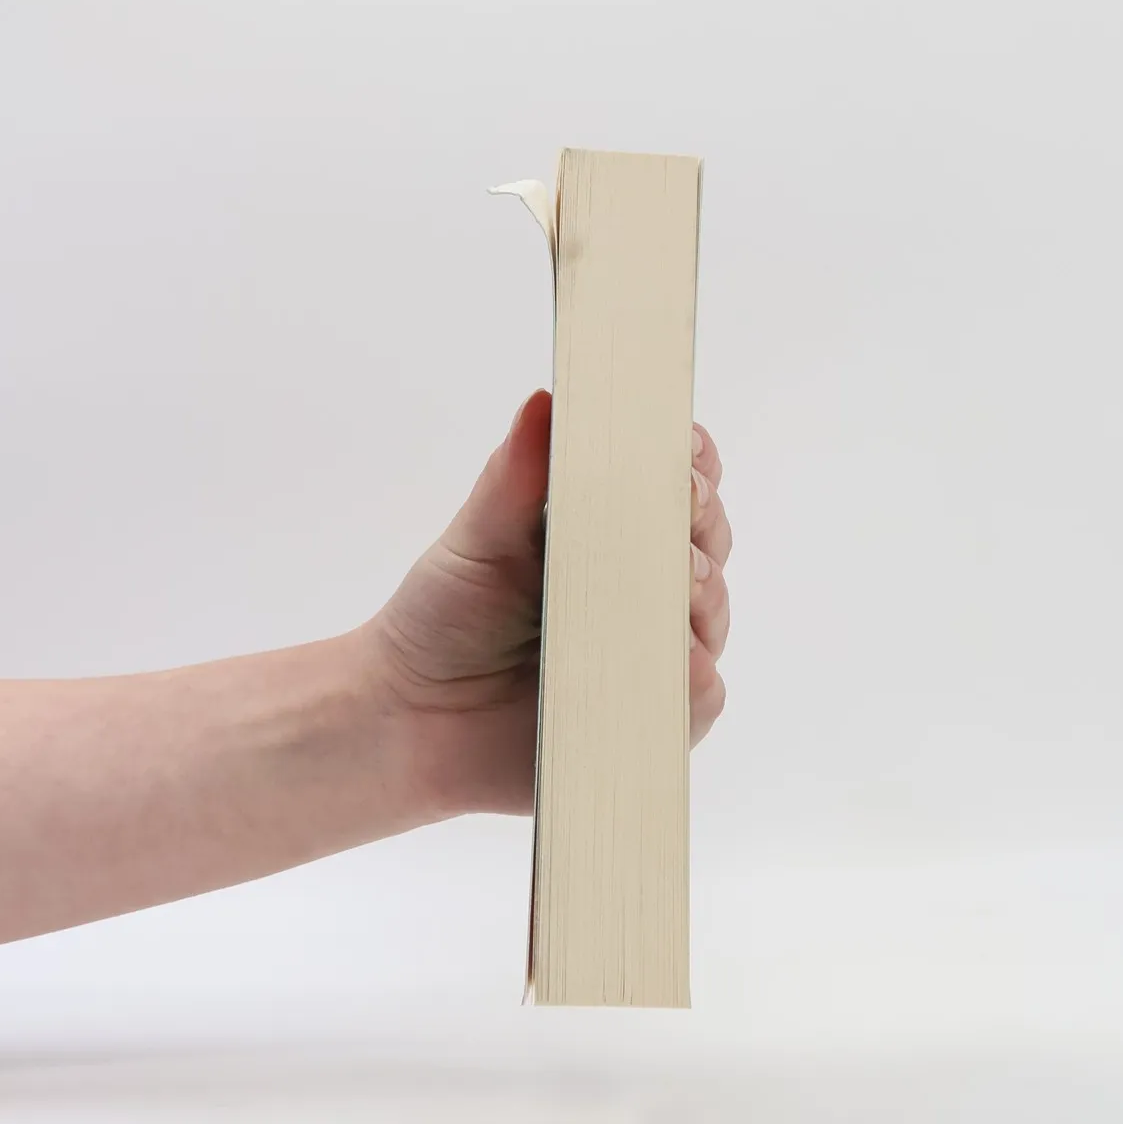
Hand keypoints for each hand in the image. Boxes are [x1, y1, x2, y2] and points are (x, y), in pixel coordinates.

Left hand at [368, 391, 731, 817]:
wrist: (410, 722)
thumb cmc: (443, 620)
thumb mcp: (477, 540)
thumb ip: (515, 477)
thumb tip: (545, 401)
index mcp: (606, 528)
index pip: (675, 481)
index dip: (689, 461)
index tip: (685, 448)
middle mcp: (639, 585)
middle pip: (708, 538)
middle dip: (702, 519)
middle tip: (683, 509)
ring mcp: (651, 650)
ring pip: (712, 612)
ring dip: (704, 593)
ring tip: (679, 584)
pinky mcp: (651, 716)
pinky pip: (698, 696)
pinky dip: (694, 676)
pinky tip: (679, 661)